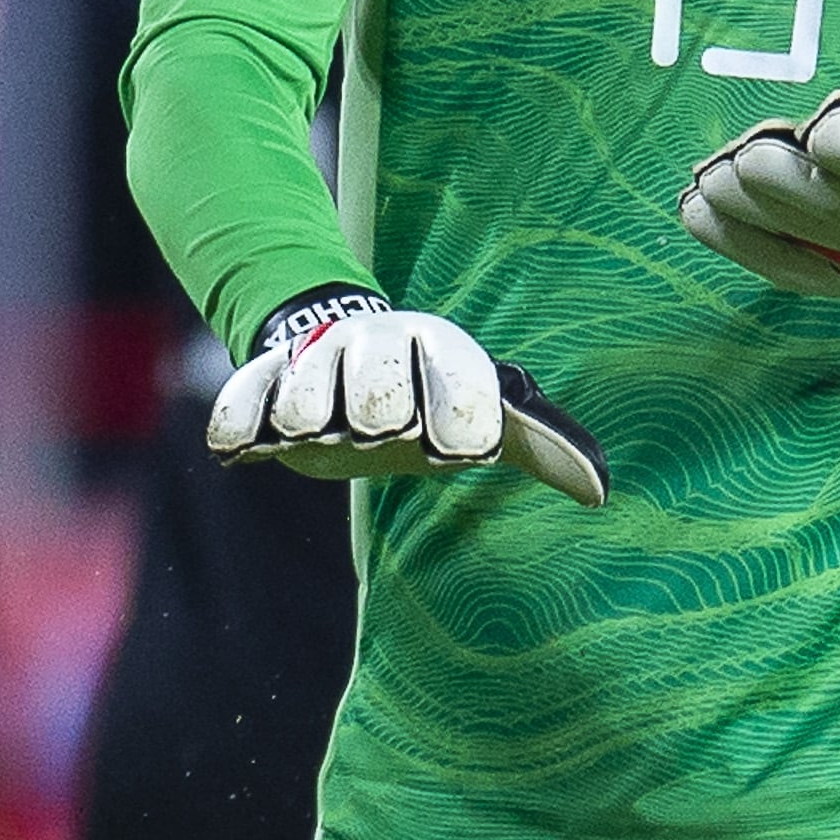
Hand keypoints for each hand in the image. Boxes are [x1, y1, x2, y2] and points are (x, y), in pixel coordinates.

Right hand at [205, 287, 608, 507]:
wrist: (340, 348)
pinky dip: (240, 424)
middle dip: (380, 415)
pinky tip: (245, 447)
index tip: (460, 447)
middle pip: (378, 394)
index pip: (457, 383)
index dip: (461, 418)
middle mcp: (376, 350)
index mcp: (438, 348)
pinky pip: (242, 404)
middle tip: (380, 428)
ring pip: (308, 400)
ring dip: (311, 419)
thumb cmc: (429, 392)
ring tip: (316, 429)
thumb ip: (540, 443)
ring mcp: (315, 367)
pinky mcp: (263, 387)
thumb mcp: (484, 409)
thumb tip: (599, 491)